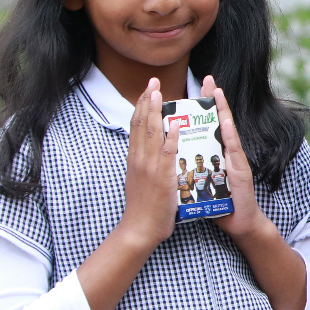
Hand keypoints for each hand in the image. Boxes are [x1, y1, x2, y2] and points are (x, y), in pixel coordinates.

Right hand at [118, 77, 177, 244]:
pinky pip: (167, 152)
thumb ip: (143, 165)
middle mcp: (139, 159)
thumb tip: (146, 154)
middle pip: (141, 123)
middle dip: (147, 100)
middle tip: (152, 81)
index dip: (140, 107)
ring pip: (151, 132)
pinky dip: (171, 136)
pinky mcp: (162, 176)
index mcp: (134, 159)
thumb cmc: (142, 209)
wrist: (139, 229)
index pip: (135, 127)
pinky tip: (175, 123)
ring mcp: (150, 166)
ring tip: (159, 91)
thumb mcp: (138, 180)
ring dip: (155, 110)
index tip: (145, 91)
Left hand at [204, 76, 276, 238]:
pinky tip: (227, 123)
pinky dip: (230, 136)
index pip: (207, 125)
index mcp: (215, 153)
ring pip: (228, 130)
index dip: (202, 106)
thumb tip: (177, 155)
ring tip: (217, 92)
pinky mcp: (241, 172)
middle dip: (214, 99)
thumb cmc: (220, 202)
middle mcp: (226, 153)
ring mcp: (235, 160)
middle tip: (209, 79)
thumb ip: (195, 165)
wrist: (238, 222)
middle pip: (219, 121)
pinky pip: (234, 151)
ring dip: (223, 110)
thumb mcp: (203, 179)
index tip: (196, 87)